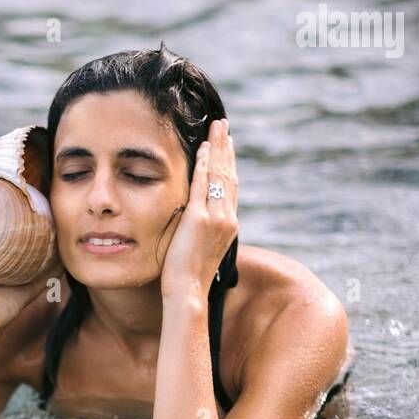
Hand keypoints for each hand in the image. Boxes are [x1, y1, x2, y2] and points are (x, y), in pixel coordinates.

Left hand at [160, 118, 237, 300]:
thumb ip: (201, 231)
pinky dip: (203, 165)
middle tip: (223, 126)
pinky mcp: (200, 219)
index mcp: (228, 225)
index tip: (226, 146)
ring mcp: (216, 218)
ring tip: (216, 128)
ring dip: (217, 148)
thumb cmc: (189, 278)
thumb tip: (193, 221)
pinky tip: (202, 149)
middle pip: (229, 175)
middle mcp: (227, 218)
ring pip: (219, 175)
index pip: (230, 187)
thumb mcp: (200, 249)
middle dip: (226, 148)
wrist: (189, 292)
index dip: (228, 164)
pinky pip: (202, 185)